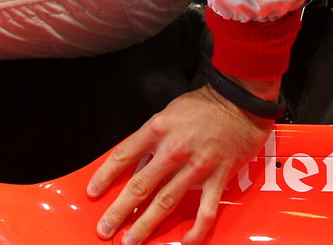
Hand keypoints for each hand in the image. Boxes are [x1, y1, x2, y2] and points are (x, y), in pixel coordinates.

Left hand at [86, 84, 272, 244]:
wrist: (239, 103)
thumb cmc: (203, 106)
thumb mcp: (168, 114)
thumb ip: (151, 139)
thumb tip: (136, 165)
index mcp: (157, 130)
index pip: (123, 156)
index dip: (105, 176)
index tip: (92, 192)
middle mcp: (173, 150)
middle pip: (139, 186)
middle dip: (119, 210)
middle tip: (105, 229)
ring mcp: (195, 167)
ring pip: (165, 203)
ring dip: (145, 225)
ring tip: (131, 241)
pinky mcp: (218, 179)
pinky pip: (205, 211)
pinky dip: (195, 230)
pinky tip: (184, 242)